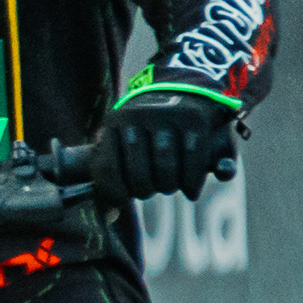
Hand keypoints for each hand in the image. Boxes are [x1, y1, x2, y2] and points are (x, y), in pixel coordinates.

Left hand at [93, 90, 241, 201]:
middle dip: (145, 190)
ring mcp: (167, 116)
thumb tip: (109, 216)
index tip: (123, 199)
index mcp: (114, 122)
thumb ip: (114, 176)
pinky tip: (191, 190)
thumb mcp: (126, 142)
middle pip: (138, 176)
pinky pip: (193, 163)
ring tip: (170, 186)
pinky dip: (192, 183)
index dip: (114, 193)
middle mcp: (138, 116)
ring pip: (165, 170)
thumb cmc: (151, 129)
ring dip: (168, 187)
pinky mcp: (195, 119)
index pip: (107, 169)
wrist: (188, 86)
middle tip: (152, 188)